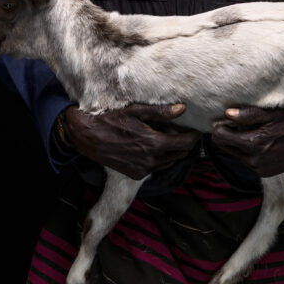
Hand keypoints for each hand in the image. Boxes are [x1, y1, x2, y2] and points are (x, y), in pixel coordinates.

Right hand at [63, 103, 200, 179]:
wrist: (86, 135)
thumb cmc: (110, 118)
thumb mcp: (136, 111)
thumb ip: (161, 112)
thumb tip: (182, 109)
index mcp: (154, 144)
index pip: (185, 143)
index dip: (194, 136)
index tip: (197, 128)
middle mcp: (150, 161)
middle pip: (180, 154)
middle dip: (186, 143)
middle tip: (186, 131)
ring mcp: (142, 170)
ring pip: (169, 162)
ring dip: (174, 152)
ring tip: (173, 137)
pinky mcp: (135, 175)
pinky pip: (156, 168)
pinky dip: (162, 159)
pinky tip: (157, 147)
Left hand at [211, 106, 283, 176]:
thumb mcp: (273, 114)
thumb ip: (248, 114)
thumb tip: (228, 113)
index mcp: (253, 144)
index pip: (220, 136)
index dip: (220, 125)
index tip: (226, 117)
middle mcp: (253, 160)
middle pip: (224, 146)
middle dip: (226, 133)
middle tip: (237, 121)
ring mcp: (258, 169)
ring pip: (235, 153)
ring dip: (238, 142)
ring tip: (253, 130)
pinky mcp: (264, 173)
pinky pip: (247, 160)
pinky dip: (248, 151)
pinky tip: (261, 141)